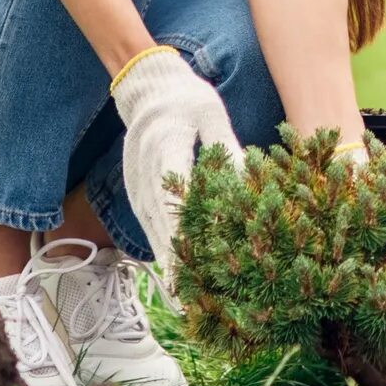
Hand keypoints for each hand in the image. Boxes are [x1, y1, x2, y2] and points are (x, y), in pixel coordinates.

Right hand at [112, 46, 241, 275]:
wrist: (147, 87)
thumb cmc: (186, 98)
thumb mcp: (212, 114)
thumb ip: (228, 149)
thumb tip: (250, 181)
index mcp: (165, 148)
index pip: (174, 197)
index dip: (186, 232)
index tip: (199, 262)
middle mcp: (144, 171)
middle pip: (159, 223)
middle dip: (177, 262)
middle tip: (193, 298)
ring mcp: (135, 183)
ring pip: (150, 229)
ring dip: (167, 261)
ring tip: (184, 296)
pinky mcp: (134, 190)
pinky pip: (147, 224)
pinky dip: (160, 247)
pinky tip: (175, 270)